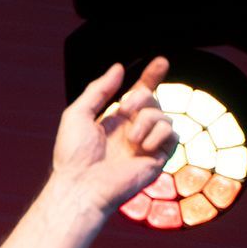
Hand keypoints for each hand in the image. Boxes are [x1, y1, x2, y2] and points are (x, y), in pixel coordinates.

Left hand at [51, 58, 179, 214]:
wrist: (81, 185)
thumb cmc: (73, 155)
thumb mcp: (77, 114)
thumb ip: (98, 89)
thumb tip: (119, 68)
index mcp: (115, 121)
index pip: (139, 95)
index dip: (150, 77)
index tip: (161, 62)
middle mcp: (132, 132)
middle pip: (152, 100)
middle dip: (142, 97)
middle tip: (125, 109)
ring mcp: (146, 146)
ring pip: (164, 116)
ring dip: (147, 120)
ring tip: (130, 139)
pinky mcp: (158, 159)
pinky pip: (173, 135)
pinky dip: (158, 135)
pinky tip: (142, 146)